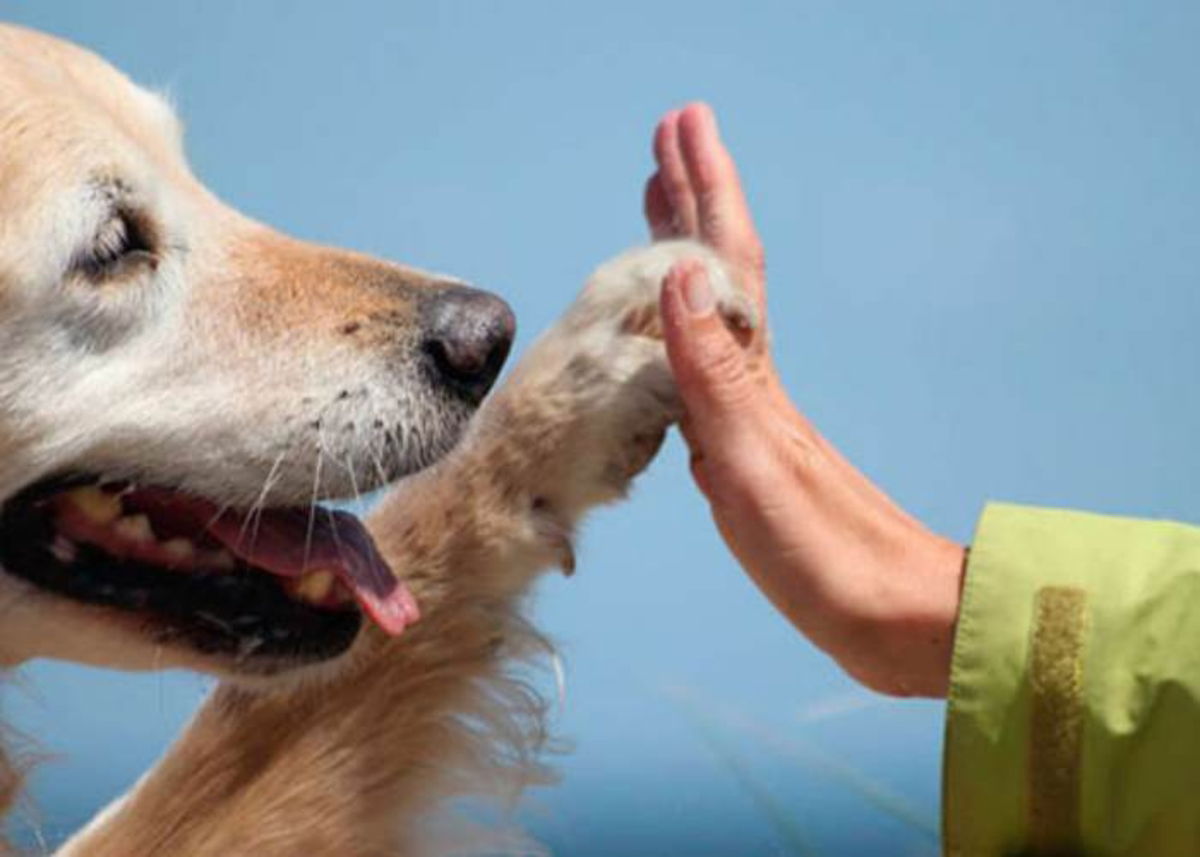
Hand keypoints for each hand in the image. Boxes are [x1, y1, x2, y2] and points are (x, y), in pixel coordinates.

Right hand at [647, 103, 964, 696]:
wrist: (894, 621)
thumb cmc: (827, 557)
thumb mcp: (757, 464)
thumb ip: (715, 374)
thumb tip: (678, 273)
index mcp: (753, 380)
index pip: (724, 262)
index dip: (702, 191)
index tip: (679, 126)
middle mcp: (754, 385)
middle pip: (719, 272)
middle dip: (692, 202)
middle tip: (665, 142)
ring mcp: (755, 416)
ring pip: (708, 314)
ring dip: (683, 256)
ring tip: (661, 213)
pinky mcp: (750, 454)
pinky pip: (701, 366)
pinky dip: (678, 331)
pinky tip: (671, 336)